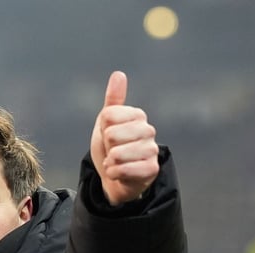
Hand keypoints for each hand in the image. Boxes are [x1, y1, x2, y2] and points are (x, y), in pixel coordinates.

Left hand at [90, 70, 159, 205]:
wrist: (116, 177)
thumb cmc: (112, 148)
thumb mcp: (106, 123)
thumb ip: (113, 100)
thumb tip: (119, 74)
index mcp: (137, 115)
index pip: (108, 115)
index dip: (102, 129)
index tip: (108, 136)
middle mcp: (148, 130)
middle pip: (112, 135)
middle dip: (106, 147)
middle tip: (112, 151)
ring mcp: (152, 150)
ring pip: (117, 154)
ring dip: (110, 162)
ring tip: (115, 163)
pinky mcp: (151, 169)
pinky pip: (125, 169)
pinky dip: (115, 174)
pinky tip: (118, 173)